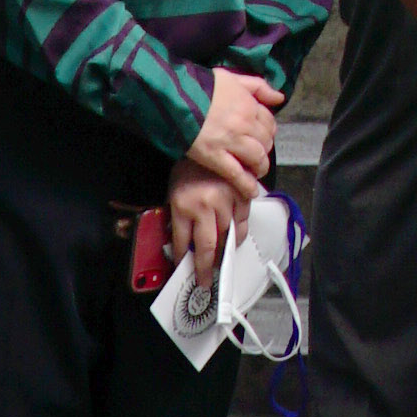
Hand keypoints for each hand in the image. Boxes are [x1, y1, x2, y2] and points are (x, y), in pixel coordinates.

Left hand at [161, 169, 237, 283]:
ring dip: (224, 253)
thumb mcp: (173, 190)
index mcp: (182, 206)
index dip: (182, 261)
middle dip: (205, 268)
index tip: (183, 271)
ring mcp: (225, 200)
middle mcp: (204, 206)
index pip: (181, 243)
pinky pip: (243, 220)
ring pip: (227, 236)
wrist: (205, 136)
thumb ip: (177, 216)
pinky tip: (235, 239)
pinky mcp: (241, 193)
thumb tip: (182, 241)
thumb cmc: (187, 165)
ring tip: (221, 263)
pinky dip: (240, 233)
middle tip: (204, 281)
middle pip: (206, 247)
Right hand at [181, 66, 278, 226]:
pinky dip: (246, 185)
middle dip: (264, 150)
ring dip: (260, 167)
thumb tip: (279, 98)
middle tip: (257, 155)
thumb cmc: (202, 86)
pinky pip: (237, 174)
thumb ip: (258, 87)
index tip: (262, 138)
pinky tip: (251, 191)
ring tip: (256, 172)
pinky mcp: (215, 157)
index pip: (270, 122)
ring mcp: (231, 142)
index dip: (268, 132)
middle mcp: (245, 124)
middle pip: (265, 142)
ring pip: (256, 159)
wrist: (175, 97)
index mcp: (249, 104)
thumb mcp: (232, 78)